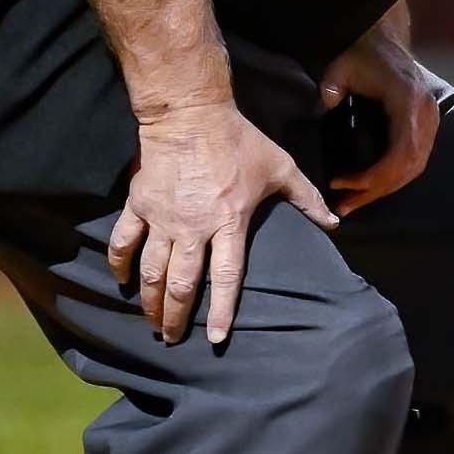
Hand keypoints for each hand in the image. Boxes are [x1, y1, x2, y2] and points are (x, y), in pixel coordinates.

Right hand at [109, 102, 337, 345]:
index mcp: (229, 223)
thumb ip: (307, 199)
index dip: (221, 311)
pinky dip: (119, 264)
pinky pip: (124, 241)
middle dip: (176, 316)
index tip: (215, 338)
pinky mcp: (139, 205)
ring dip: (149, 300)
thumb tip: (335, 223)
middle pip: (182, 283)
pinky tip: (120, 282)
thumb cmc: (240, 142)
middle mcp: (193, 228)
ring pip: (151, 270)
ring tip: (151, 322)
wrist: (191, 114)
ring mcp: (162, 218)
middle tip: (172, 339)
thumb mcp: (282, 168)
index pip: (225, 278)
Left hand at [319, 14, 438, 216]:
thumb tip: (327, 104)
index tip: (342, 184)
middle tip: (344, 205)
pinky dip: (393, 178)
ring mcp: (430, 121)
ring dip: (384, 189)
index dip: (373, 176)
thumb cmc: (361, 54)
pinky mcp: (425, 126)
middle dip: (375, 191)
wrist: (383, 40)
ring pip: (414, 168)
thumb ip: (333, 84)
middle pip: (409, 167)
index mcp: (410, 101)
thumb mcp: (342, 66)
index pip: (400, 152)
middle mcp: (427, 115)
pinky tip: (370, 187)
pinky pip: (414, 161)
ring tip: (352, 202)